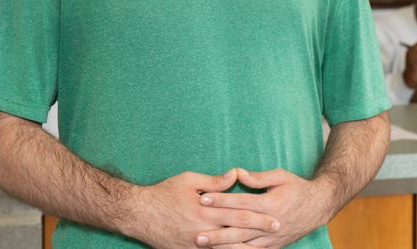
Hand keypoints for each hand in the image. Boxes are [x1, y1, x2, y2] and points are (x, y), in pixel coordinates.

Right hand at [129, 170, 279, 248]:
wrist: (138, 214)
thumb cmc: (164, 193)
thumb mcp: (189, 180)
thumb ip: (215, 181)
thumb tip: (236, 174)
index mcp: (207, 211)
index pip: (240, 215)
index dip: (260, 217)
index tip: (276, 218)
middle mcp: (204, 230)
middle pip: (238, 234)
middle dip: (259, 233)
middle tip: (277, 231)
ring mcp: (196, 245)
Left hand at [197, 168, 333, 247]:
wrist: (318, 207)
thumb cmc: (297, 188)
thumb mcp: (281, 176)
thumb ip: (259, 177)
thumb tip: (238, 173)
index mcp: (270, 203)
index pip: (241, 202)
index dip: (221, 200)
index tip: (203, 198)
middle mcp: (269, 223)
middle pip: (238, 227)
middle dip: (216, 230)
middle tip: (196, 231)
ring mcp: (270, 238)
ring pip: (242, 244)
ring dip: (222, 245)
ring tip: (203, 244)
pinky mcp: (272, 247)